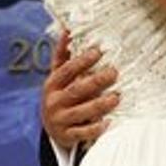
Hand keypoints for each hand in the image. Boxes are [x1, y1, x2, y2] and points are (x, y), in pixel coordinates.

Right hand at [41, 29, 118, 149]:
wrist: (49, 128)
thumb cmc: (58, 95)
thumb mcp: (56, 76)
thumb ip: (62, 55)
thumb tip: (67, 29)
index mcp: (52, 84)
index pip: (66, 70)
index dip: (81, 61)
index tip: (98, 52)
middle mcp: (54, 101)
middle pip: (76, 90)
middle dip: (96, 81)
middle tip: (114, 73)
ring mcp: (60, 119)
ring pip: (81, 112)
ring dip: (100, 105)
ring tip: (116, 97)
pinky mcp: (67, 136)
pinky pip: (82, 133)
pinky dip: (95, 128)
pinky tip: (108, 122)